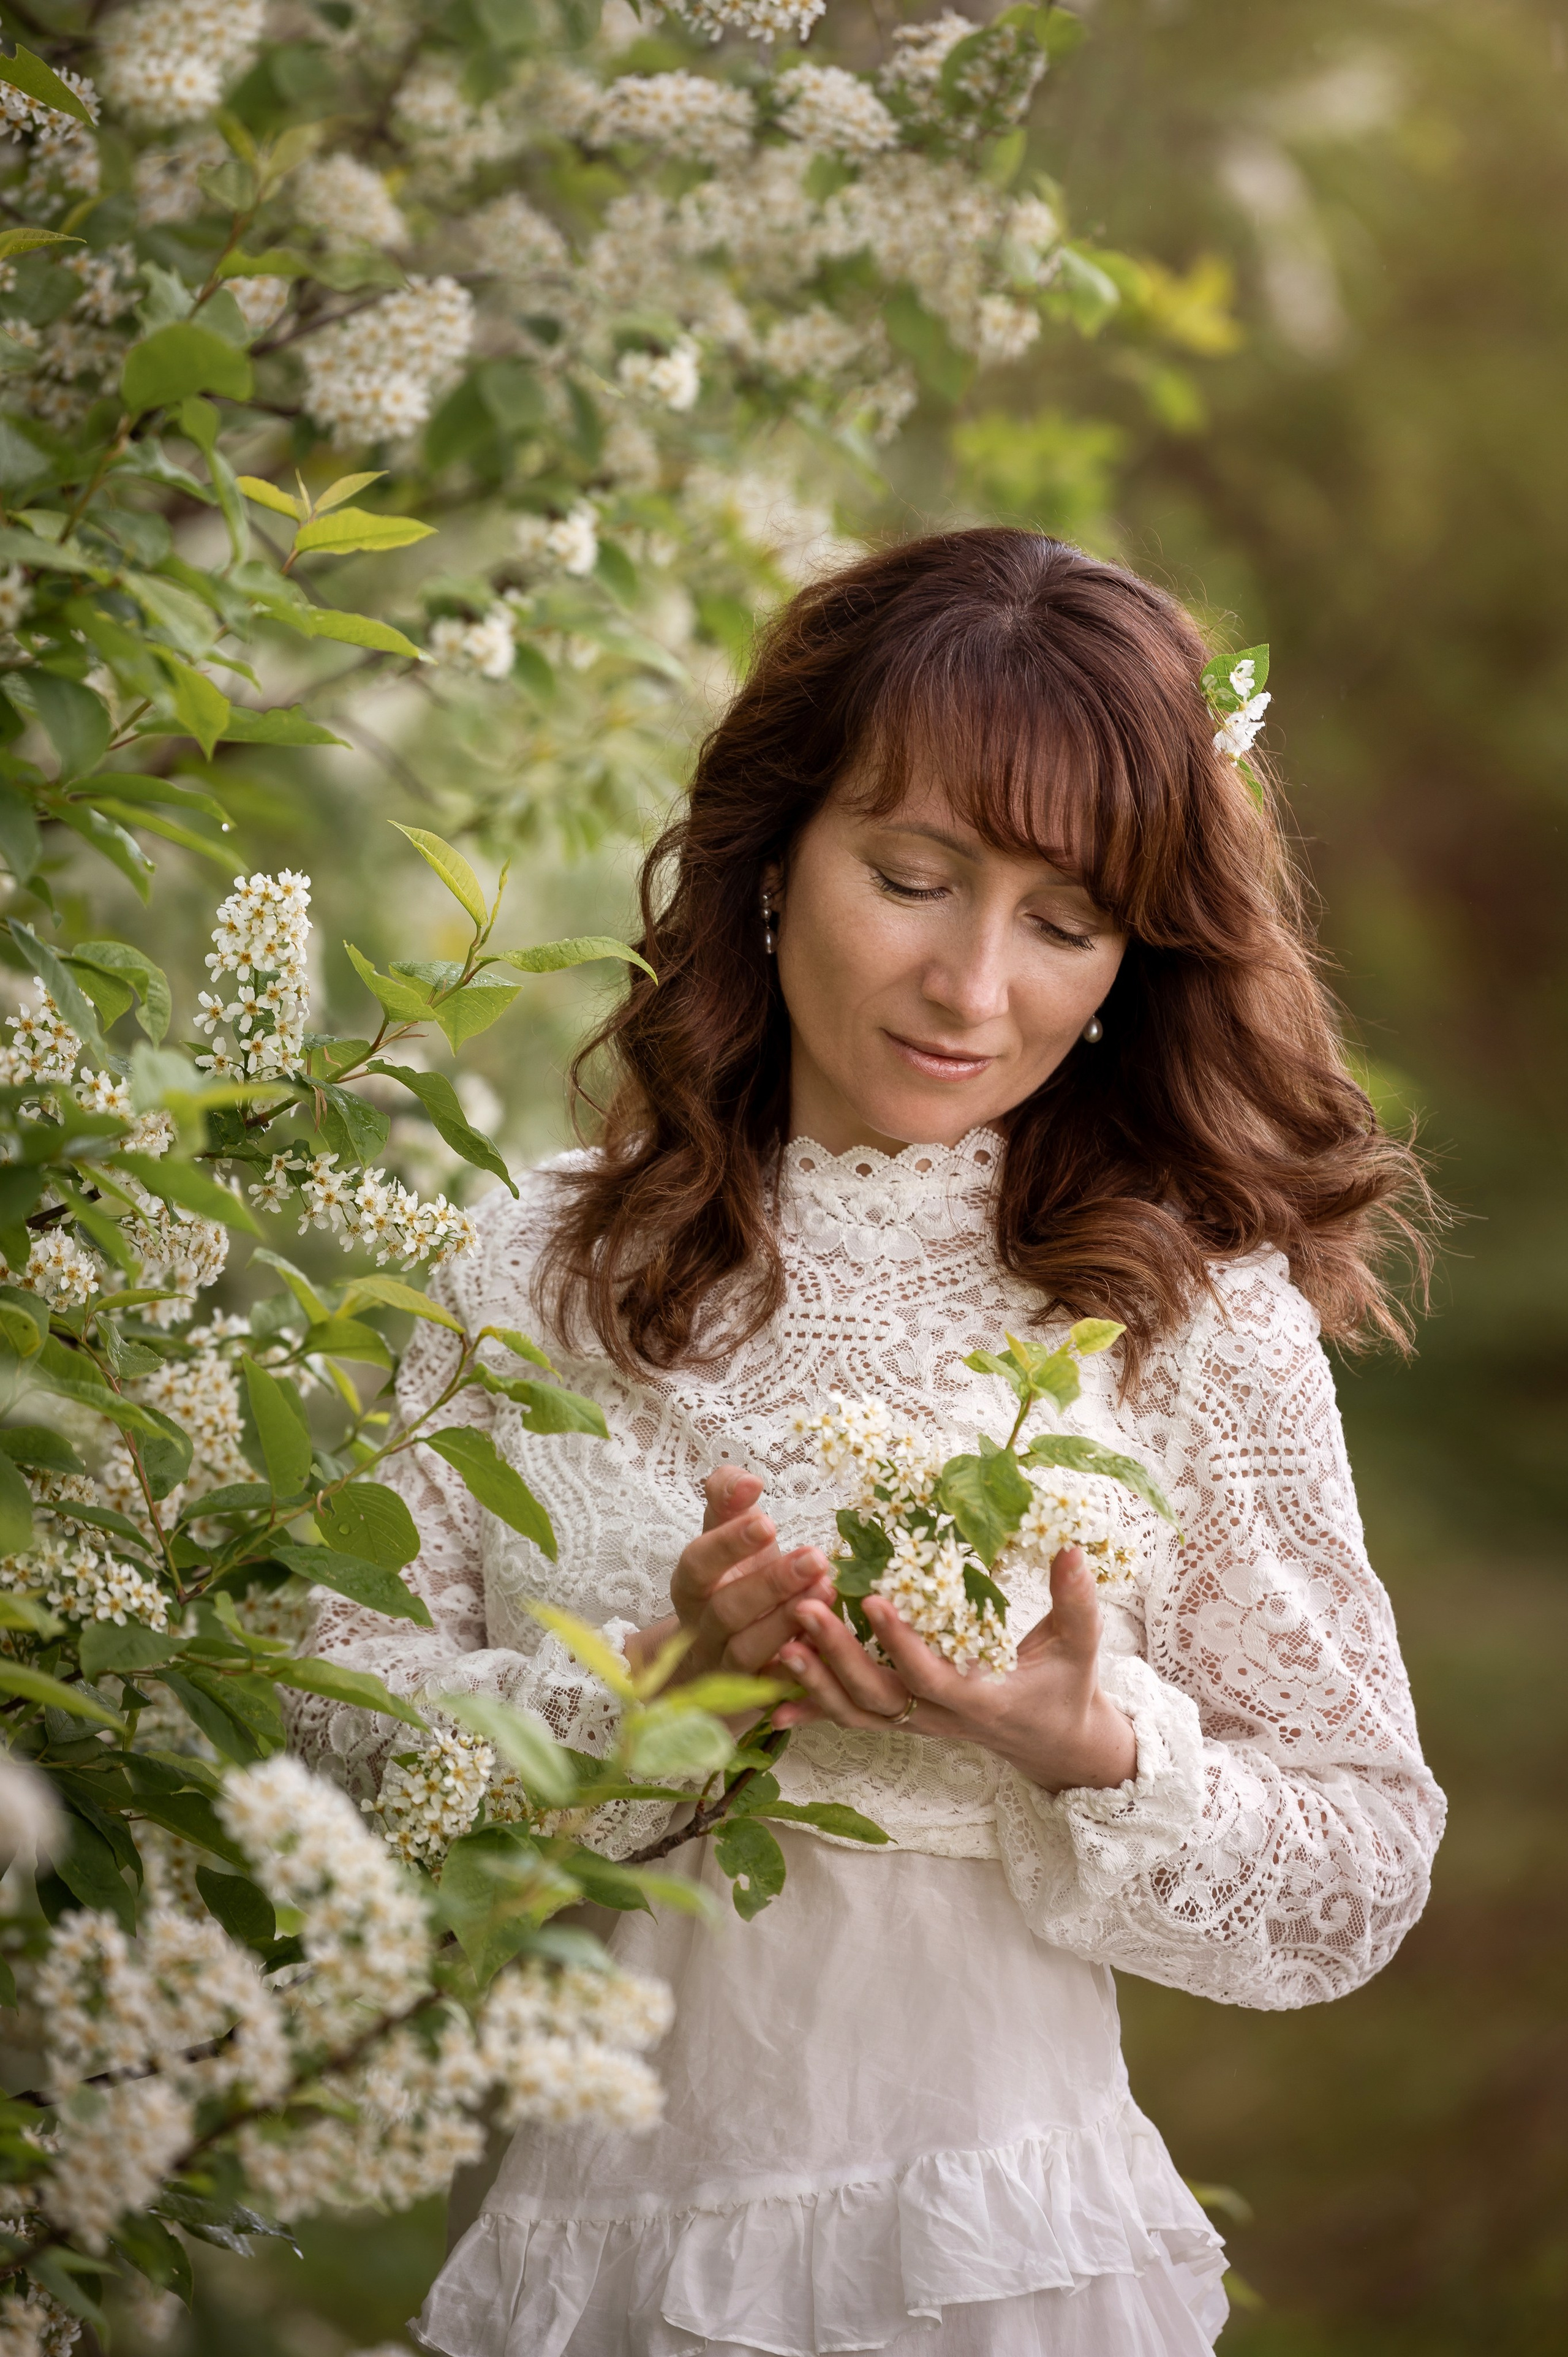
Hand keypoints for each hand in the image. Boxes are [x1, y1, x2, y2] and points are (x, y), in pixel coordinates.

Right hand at [624, 1465, 838, 1688]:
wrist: (715, 1659)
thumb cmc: (731, 1581)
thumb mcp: (724, 1538)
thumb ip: (727, 1500)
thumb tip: (745, 1480)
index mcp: (692, 1587)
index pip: (698, 1564)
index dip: (728, 1545)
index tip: (768, 1522)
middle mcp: (703, 1629)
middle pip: (728, 1611)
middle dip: (771, 1585)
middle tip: (815, 1557)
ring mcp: (728, 1668)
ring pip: (750, 1652)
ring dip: (787, 1624)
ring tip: (827, 1591)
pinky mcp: (757, 1696)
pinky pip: (777, 1688)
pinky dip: (801, 1670)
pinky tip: (831, 1645)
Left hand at [774, 1546, 1137, 1794]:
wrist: (1055, 1744)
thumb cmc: (1067, 1689)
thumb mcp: (1080, 1647)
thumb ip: (1074, 1601)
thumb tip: (1071, 1548)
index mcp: (983, 1700)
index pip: (933, 1676)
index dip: (900, 1643)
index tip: (871, 1600)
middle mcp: (941, 1719)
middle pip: (878, 1696)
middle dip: (838, 1655)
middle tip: (803, 1608)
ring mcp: (916, 1724)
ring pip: (855, 1713)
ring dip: (814, 1681)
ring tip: (779, 1640)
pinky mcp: (901, 1721)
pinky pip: (849, 1719)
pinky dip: (810, 1710)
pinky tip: (768, 1698)